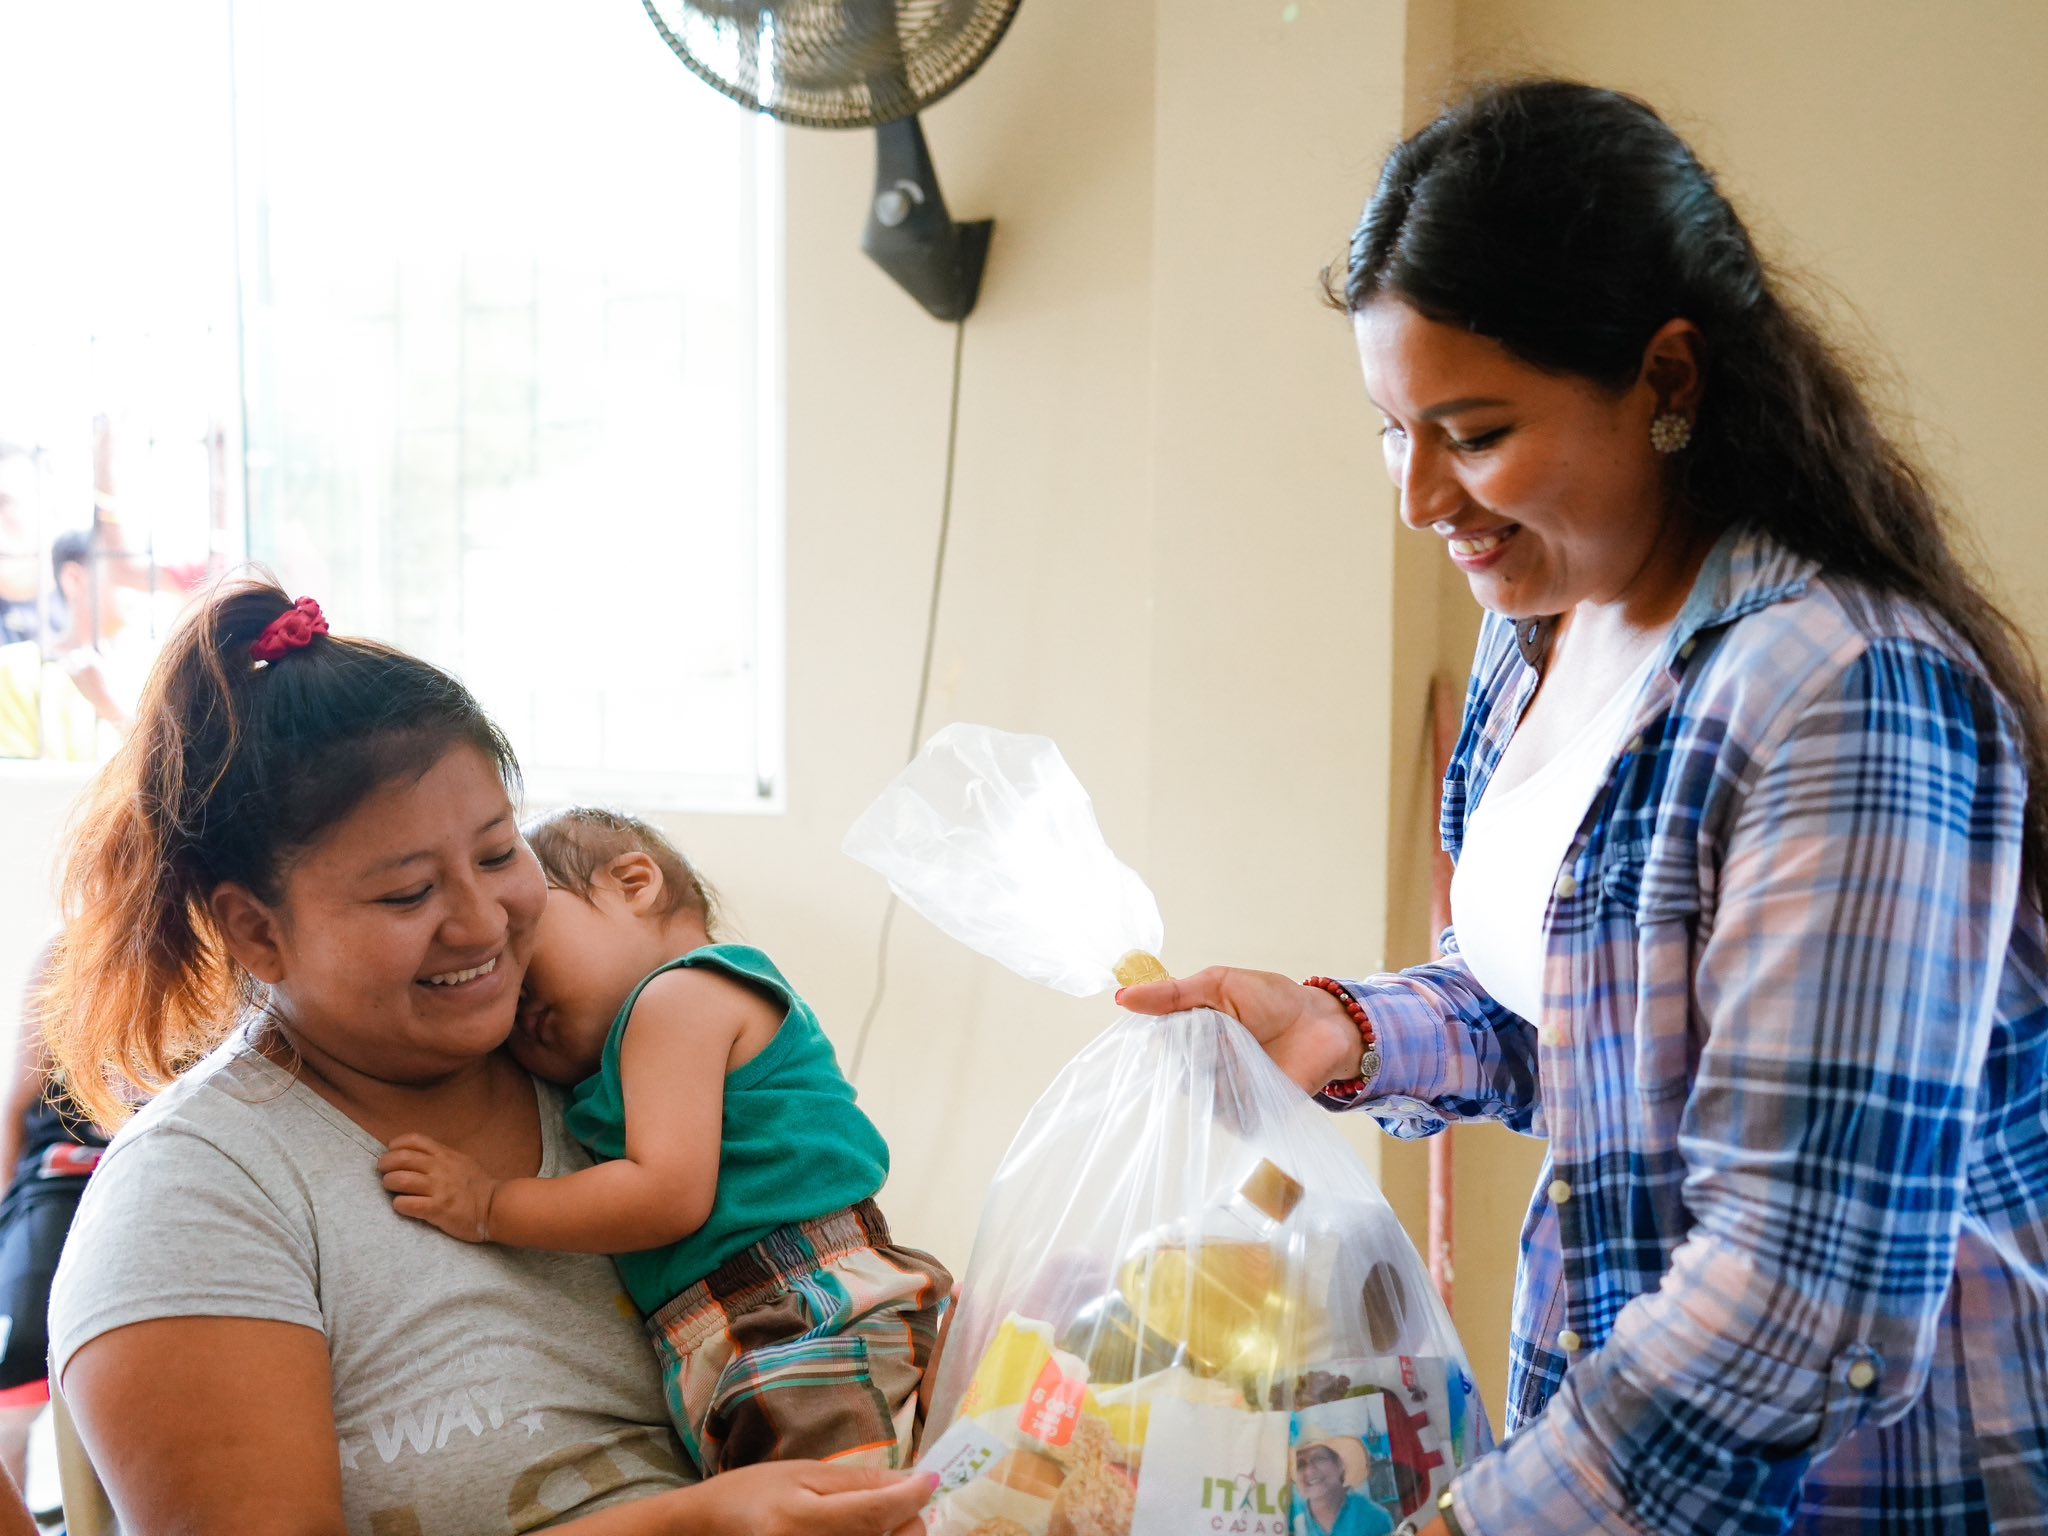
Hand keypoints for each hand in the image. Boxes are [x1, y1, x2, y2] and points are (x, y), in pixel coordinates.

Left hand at [378, 1133, 497, 1242]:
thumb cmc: (477, 1185)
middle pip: (401, 1158)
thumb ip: (440, 1156)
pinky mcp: (437, 1209)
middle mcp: (439, 1168)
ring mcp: (438, 1188)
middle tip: (383, 1171)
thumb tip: (416, 1155)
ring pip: (400, 1180)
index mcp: (444, 1154)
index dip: (396, 1145)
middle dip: (385, 1164)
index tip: (391, 1151)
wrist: (494, 1207)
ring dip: (389, 1183)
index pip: (414, 1140)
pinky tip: (401, 1205)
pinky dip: (399, 1204)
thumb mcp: (461, 1161)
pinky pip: (408, 1204)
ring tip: (390, 1188)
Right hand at [694, 1462, 938, 1535]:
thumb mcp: (805, 1473)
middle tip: (908, 1502)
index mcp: (801, 1521)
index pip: (876, 1513)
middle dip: (909, 1523)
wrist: (711, 1528)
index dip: (913, 1496)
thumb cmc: (755, 1492)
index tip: (932, 1478)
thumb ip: (860, 1482)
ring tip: (887, 1518)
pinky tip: (868, 1532)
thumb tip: (913, 1480)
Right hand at [1117, 965, 1362, 1094]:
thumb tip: (1122, 997)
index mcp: (1191, 1035)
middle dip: (1201, 1051)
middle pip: (1178, 1072)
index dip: (1170, 1036)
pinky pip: (1227, 1114)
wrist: (1322, 1025)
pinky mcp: (1247, 1115)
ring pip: (1201, 1093)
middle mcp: (1203, 1067)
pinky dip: (1240, 1091)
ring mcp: (1224, 1092)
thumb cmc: (1273, 999)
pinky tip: (1259, 1072)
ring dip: (1223, 1069)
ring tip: (1250, 1050)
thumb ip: (1173, 994)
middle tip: (1229, 1032)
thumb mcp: (1219, 983)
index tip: (1191, 1022)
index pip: (1161, 1045)